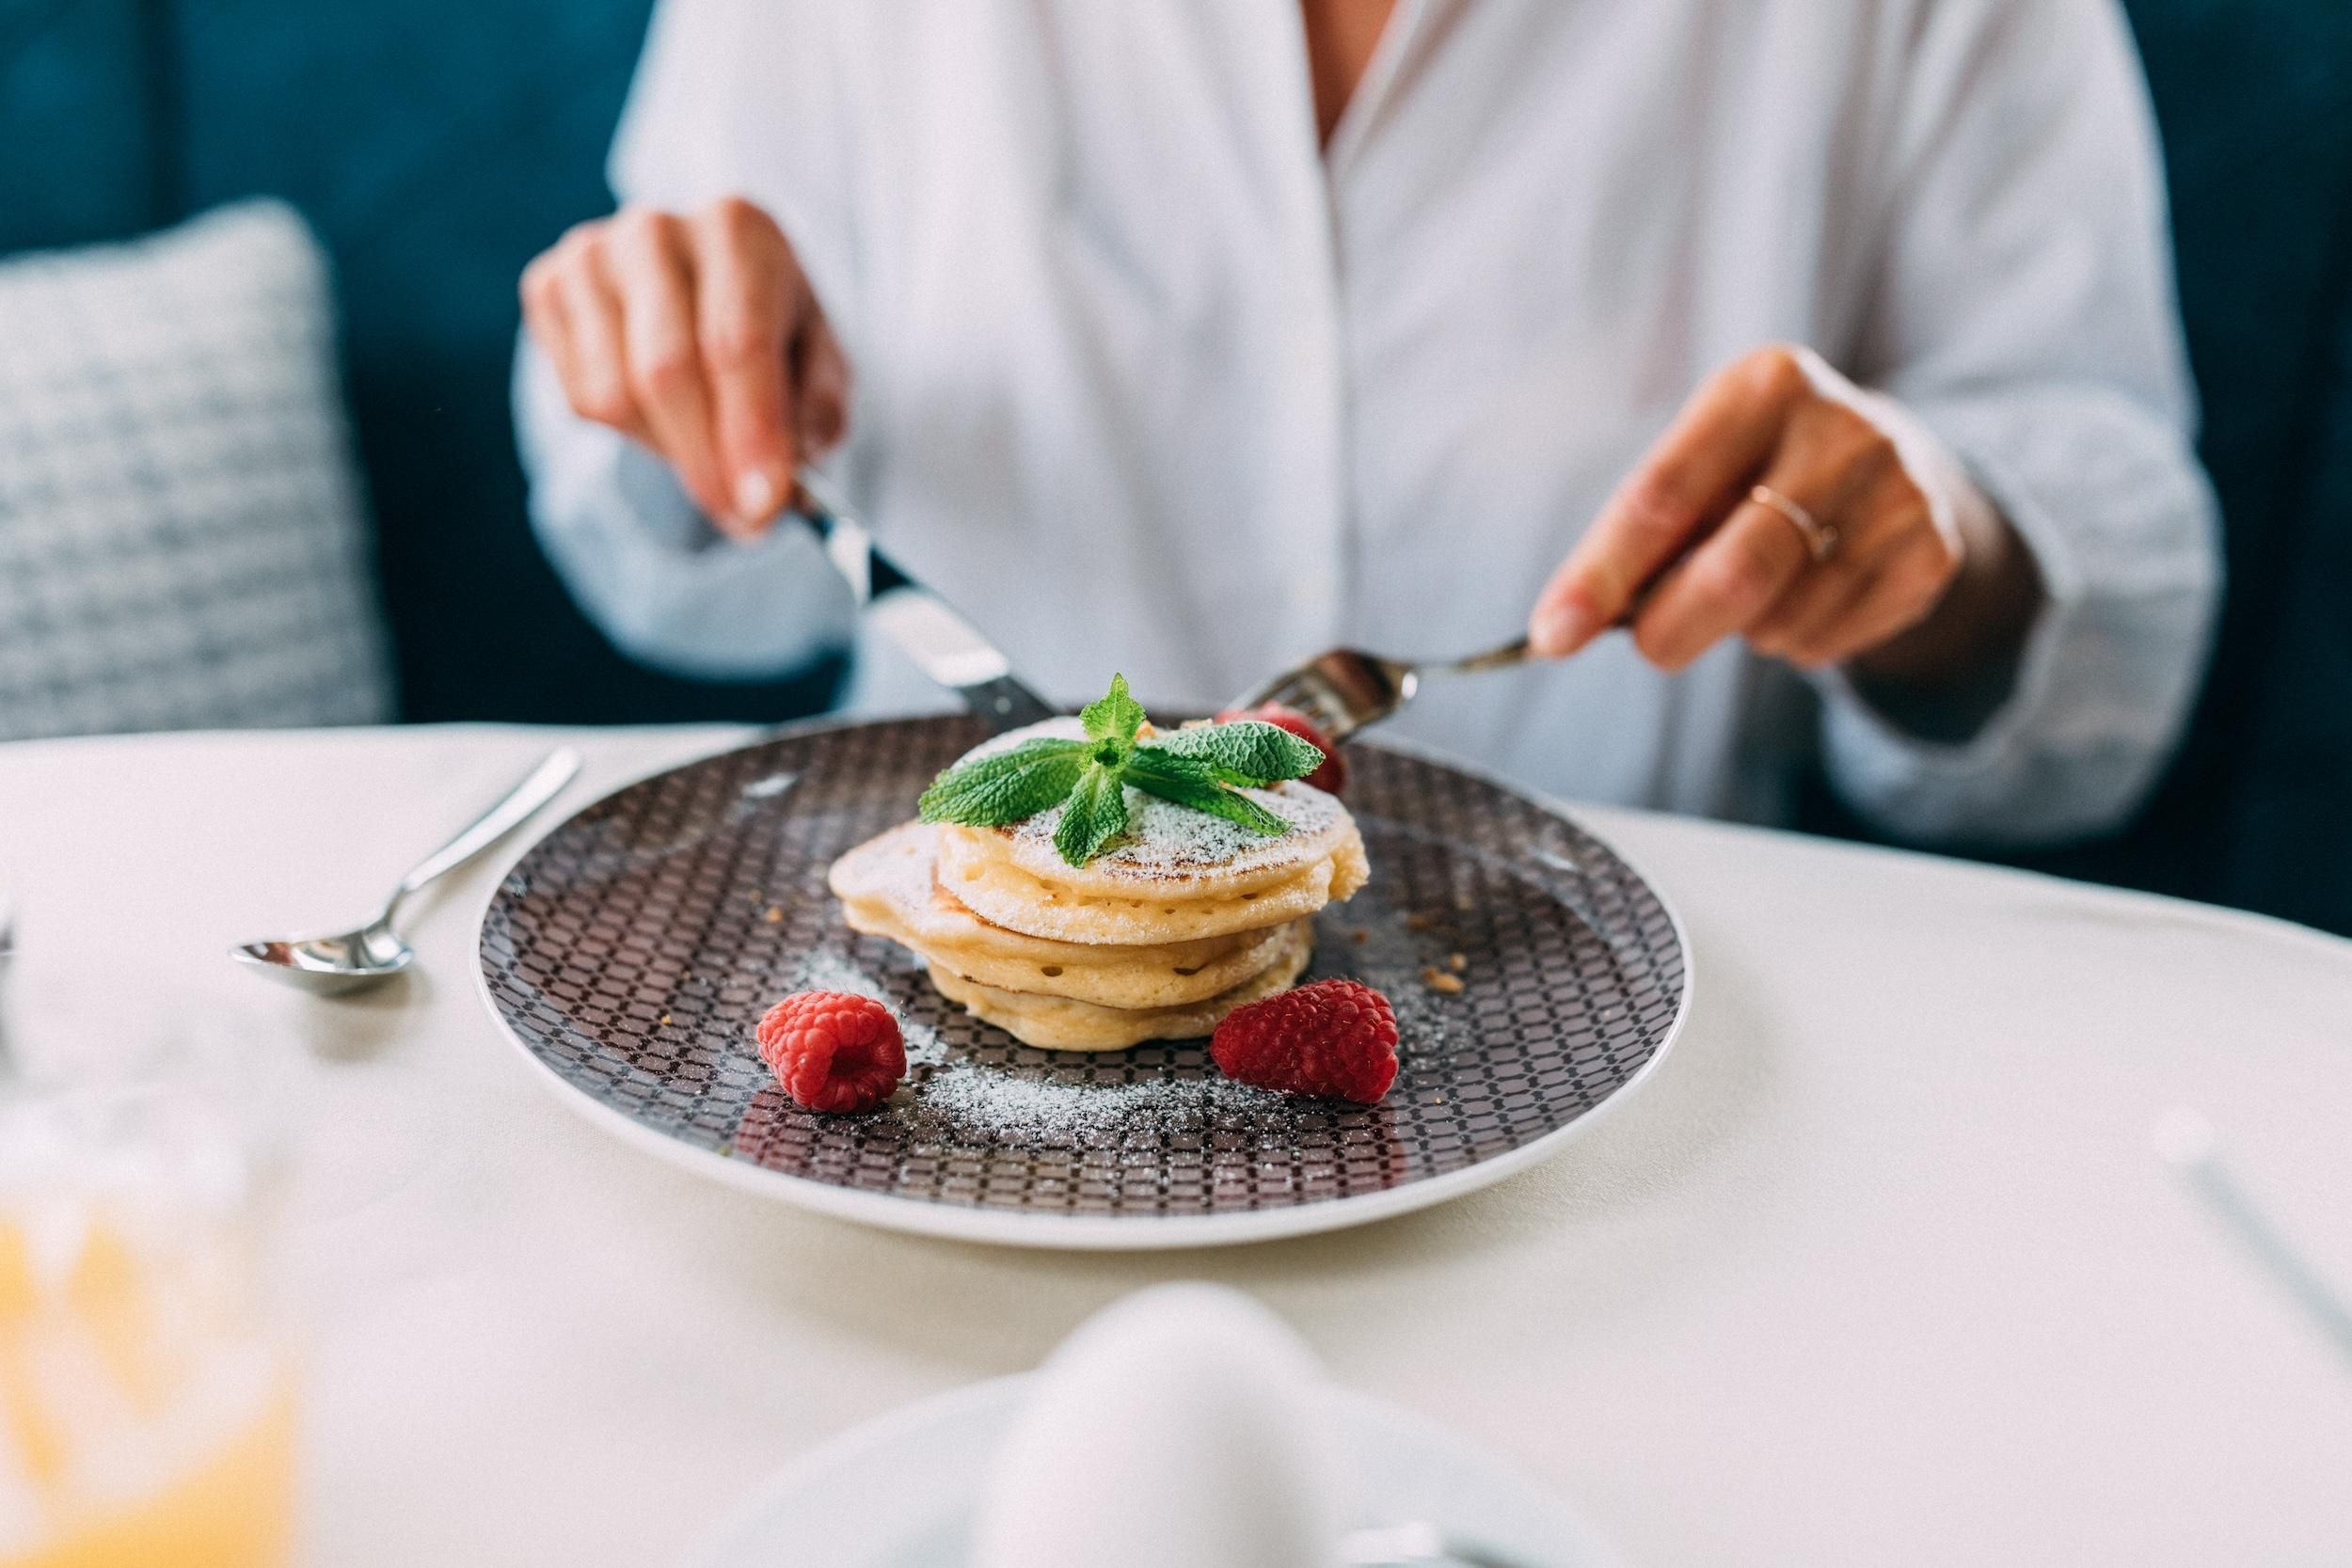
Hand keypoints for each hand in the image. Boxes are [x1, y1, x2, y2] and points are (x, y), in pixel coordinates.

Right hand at [520, 198, 848, 538]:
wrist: (701, 276)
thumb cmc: (770, 324)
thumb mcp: (819, 360)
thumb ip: (815, 416)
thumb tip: (785, 484)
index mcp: (738, 230)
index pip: (738, 342)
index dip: (751, 431)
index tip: (766, 506)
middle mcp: (656, 230)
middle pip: (667, 370)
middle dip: (709, 463)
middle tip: (744, 521)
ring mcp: (590, 255)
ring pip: (615, 395)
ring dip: (672, 453)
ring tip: (714, 458)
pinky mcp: (547, 287)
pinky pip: (581, 398)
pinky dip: (633, 433)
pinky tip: (666, 420)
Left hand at [1527, 345, 2034, 689]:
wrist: (1896, 460)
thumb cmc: (1759, 468)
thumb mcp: (1703, 460)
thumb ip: (1639, 533)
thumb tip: (1565, 624)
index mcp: (1762, 385)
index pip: (1662, 494)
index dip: (1600, 573)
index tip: (1553, 634)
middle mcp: (1842, 430)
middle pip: (1733, 571)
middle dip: (1670, 629)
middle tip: (1651, 647)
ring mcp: (1897, 492)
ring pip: (1780, 619)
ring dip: (1743, 631)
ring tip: (1756, 591)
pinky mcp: (1930, 553)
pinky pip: (1828, 643)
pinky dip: (1794, 643)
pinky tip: (1805, 600)